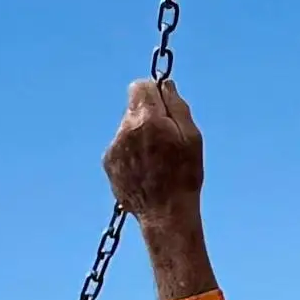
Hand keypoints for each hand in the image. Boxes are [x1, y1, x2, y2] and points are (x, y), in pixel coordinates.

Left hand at [102, 78, 205, 217]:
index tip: (163, 104)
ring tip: (157, 158)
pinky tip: (146, 169)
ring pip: (126, 127)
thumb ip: (176, 106)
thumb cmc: (184, 175)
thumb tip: (164, 84)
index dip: (153, 92)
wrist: (164, 214)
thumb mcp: (192, 137)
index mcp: (147, 120)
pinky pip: (120, 146)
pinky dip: (131, 151)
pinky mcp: (108, 163)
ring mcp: (114, 147)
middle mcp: (125, 130)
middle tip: (166, 137)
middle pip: (133, 107)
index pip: (139, 86)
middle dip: (148, 115)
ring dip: (139, 135)